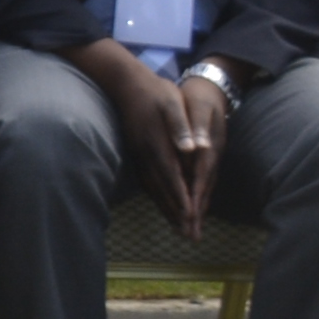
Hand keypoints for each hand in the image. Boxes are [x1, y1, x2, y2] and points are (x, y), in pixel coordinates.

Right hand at [82, 36, 225, 228]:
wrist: (126, 83)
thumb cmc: (155, 91)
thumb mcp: (172, 103)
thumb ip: (181, 127)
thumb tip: (191, 149)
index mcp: (158, 143)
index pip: (172, 176)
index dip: (182, 197)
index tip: (191, 216)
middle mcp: (147, 154)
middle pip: (163, 189)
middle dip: (177, 213)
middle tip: (189, 235)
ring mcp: (140, 155)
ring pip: (155, 188)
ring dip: (167, 209)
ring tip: (179, 228)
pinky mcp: (137, 153)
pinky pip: (149, 182)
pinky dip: (158, 197)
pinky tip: (164, 205)